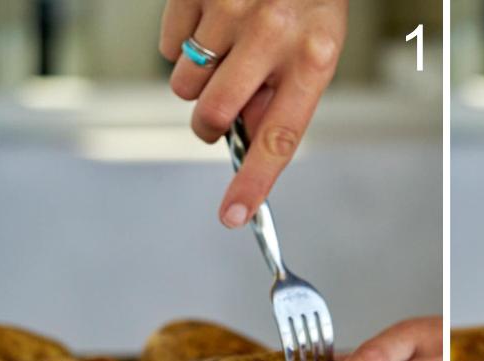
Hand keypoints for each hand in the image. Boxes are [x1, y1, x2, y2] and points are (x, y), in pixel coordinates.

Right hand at [159, 0, 347, 226]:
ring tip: (227, 48)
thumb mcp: (315, 52)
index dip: (254, 182)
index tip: (233, 216)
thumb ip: (281, 100)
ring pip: (184, 83)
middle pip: (212, 114)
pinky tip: (212, 22)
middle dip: (208, 122)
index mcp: (313, 59)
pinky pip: (168, 46)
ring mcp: (231, 8)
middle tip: (218, 112)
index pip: (278, 138)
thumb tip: (244, 141)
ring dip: (198, 79)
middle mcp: (273, 35)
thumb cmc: (307, 1)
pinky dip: (183, 43)